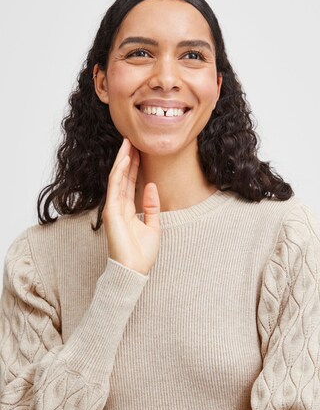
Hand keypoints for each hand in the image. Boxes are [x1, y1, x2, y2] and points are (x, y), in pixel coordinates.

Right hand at [103, 138, 160, 275]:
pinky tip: (126, 158)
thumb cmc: (142, 253)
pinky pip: (115, 187)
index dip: (134, 166)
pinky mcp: (111, 212)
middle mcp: (118, 206)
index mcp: (127, 209)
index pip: (130, 182)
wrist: (135, 270)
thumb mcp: (153, 225)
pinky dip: (120, 171)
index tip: (139, 150)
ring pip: (117, 177)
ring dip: (123, 159)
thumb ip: (151, 206)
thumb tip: (151, 185)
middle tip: (132, 139)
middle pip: (122, 176)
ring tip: (128, 142)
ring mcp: (113, 208)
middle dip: (127, 157)